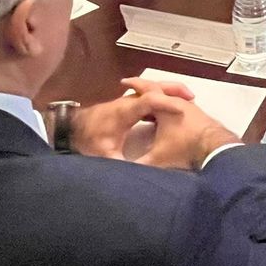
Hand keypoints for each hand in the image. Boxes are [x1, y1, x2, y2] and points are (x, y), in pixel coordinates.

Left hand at [70, 77, 196, 158]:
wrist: (73, 127)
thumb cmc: (88, 139)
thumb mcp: (103, 154)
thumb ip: (120, 164)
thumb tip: (134, 176)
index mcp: (124, 111)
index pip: (148, 100)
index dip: (165, 102)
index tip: (181, 109)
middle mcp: (128, 102)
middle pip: (154, 88)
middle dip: (173, 91)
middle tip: (192, 97)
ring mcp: (128, 101)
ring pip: (152, 90)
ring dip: (169, 92)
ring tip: (188, 99)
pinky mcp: (128, 105)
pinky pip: (149, 96)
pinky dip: (162, 98)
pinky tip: (172, 108)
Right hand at [134, 90, 239, 170]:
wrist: (215, 147)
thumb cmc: (185, 147)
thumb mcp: (158, 158)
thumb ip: (140, 164)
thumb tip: (125, 170)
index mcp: (163, 105)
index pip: (145, 89)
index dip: (133, 84)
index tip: (124, 83)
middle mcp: (177, 101)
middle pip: (158, 89)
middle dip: (145, 89)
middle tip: (134, 88)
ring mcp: (189, 106)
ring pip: (170, 97)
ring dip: (158, 99)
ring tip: (147, 105)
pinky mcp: (197, 115)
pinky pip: (179, 105)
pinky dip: (169, 107)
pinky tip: (166, 119)